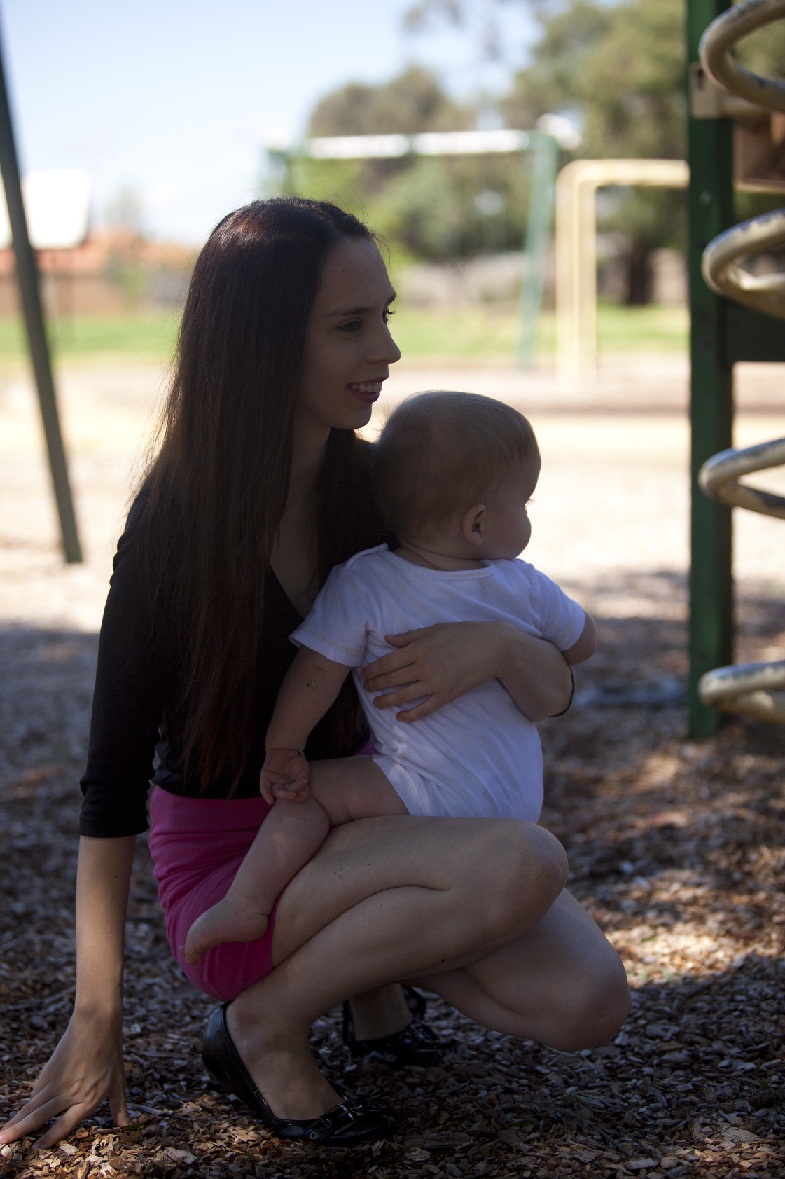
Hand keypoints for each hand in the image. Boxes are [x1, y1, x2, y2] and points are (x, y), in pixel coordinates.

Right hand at [0, 1010, 129, 1149]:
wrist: (97, 1023)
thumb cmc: (111, 1053)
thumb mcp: (119, 1082)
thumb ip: (119, 1106)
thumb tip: (127, 1125)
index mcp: (88, 1099)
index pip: (65, 1124)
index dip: (50, 1137)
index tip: (36, 1148)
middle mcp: (70, 1093)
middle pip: (40, 1116)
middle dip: (20, 1131)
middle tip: (2, 1142)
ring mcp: (58, 1081)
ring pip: (33, 1105)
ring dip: (17, 1120)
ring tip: (2, 1133)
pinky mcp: (50, 1070)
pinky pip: (37, 1091)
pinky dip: (28, 1103)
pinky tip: (20, 1113)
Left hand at [260, 748, 310, 802]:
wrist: (286, 747)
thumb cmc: (297, 760)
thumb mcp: (304, 771)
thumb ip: (303, 782)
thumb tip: (301, 791)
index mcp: (292, 787)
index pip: (296, 796)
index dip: (300, 797)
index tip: (303, 793)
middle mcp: (282, 786)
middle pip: (285, 795)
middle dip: (289, 796)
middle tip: (294, 795)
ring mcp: (273, 782)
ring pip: (276, 792)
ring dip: (282, 795)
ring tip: (290, 794)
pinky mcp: (265, 777)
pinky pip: (264, 787)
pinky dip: (266, 794)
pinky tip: (270, 801)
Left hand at [361, 622, 504, 721]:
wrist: (492, 648)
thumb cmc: (463, 634)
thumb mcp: (434, 629)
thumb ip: (409, 637)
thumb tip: (387, 640)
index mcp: (418, 649)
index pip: (387, 663)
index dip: (372, 670)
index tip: (364, 674)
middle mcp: (423, 668)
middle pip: (391, 680)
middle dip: (375, 686)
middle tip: (367, 688)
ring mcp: (435, 684)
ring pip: (403, 697)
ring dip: (386, 701)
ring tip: (377, 703)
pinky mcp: (446, 696)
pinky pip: (424, 710)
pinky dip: (410, 715)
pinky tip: (400, 717)